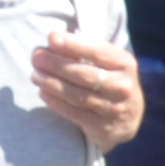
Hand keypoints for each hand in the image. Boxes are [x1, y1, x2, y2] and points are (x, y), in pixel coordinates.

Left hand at [28, 30, 140, 150]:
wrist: (128, 119)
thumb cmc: (110, 80)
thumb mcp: (108, 62)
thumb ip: (86, 51)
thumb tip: (53, 40)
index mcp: (125, 63)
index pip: (97, 52)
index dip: (73, 45)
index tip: (52, 37)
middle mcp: (122, 86)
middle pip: (84, 75)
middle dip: (56, 65)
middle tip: (36, 58)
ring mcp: (114, 109)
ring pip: (77, 95)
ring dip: (52, 84)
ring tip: (35, 76)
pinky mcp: (102, 127)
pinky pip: (74, 113)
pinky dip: (56, 102)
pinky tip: (43, 93)